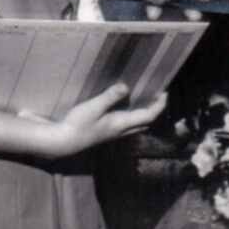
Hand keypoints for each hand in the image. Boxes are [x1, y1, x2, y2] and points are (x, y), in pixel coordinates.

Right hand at [34, 84, 167, 157]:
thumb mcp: (94, 107)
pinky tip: (124, 105)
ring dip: (144, 113)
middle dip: (155, 110)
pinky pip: (126, 125)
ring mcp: (113, 134)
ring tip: (145, 98)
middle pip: (145, 123)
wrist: (63, 142)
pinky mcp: (105, 133)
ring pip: (136, 125)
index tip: (165, 92)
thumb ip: (110, 97)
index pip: (148, 116)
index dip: (159, 105)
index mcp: (121, 124)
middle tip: (159, 95)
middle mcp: (120, 131)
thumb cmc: (78, 125)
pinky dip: (132, 115)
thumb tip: (126, 86)